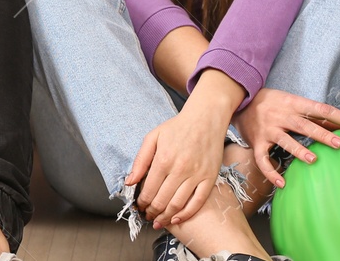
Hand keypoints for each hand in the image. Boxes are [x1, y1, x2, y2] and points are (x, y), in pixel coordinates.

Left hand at [126, 105, 228, 228]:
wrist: (205, 119)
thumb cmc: (177, 127)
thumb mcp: (153, 137)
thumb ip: (140, 160)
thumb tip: (129, 182)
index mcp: (163, 159)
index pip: (148, 190)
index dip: (141, 202)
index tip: (139, 207)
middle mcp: (180, 169)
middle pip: (162, 201)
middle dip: (151, 212)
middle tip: (147, 216)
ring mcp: (196, 175)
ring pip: (178, 205)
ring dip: (165, 217)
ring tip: (158, 221)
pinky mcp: (209, 178)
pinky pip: (198, 202)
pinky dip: (186, 214)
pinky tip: (177, 219)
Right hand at [231, 88, 339, 189]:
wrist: (240, 99)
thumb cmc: (273, 102)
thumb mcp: (292, 101)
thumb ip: (313, 115)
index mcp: (293, 103)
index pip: (322, 109)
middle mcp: (281, 115)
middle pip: (304, 125)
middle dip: (322, 134)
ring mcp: (268, 129)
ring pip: (285, 140)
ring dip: (299, 150)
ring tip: (313, 160)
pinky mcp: (257, 142)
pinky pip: (263, 159)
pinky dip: (271, 172)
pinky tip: (282, 183)